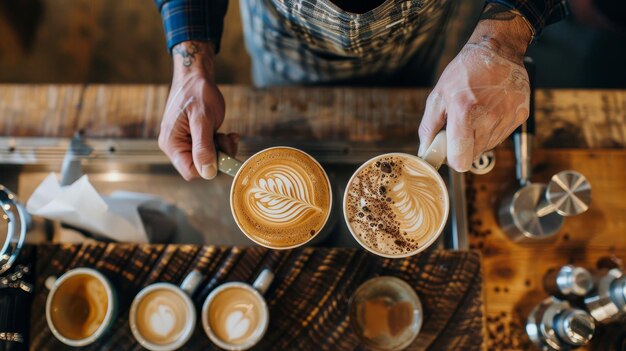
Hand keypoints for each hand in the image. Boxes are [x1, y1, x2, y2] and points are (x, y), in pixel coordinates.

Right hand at [159, 41, 238, 180]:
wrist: (195, 75)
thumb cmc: (197, 93)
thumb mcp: (202, 119)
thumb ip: (203, 147)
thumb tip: (207, 173)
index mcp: (172, 144)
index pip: (190, 171)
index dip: (210, 167)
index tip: (224, 153)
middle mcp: (175, 146)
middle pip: (200, 167)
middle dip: (218, 156)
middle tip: (227, 138)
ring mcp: (184, 143)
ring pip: (208, 160)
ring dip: (222, 149)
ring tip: (225, 133)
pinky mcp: (194, 139)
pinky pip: (210, 150)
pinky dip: (221, 144)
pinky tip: (227, 133)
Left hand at [418, 4, 532, 171]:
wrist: (498, 51)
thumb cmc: (464, 72)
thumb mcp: (438, 96)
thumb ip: (429, 127)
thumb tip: (425, 150)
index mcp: (464, 112)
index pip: (460, 160)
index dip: (452, 158)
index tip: (448, 149)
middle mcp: (489, 117)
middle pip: (473, 156)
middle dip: (463, 147)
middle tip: (459, 128)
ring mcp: (507, 117)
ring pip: (487, 147)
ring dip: (477, 138)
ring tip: (475, 115)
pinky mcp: (520, 116)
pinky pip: (501, 136)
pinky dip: (491, 130)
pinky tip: (488, 111)